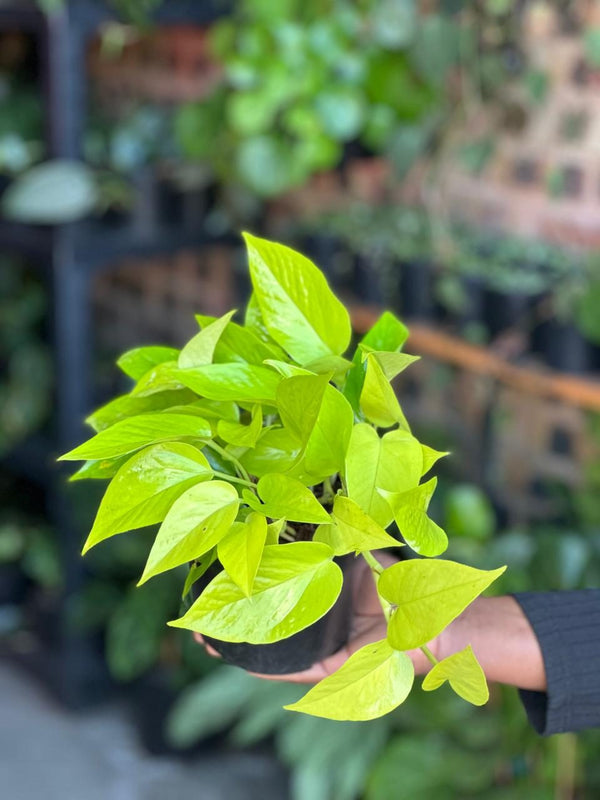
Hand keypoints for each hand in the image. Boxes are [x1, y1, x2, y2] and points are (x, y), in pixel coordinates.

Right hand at [195, 555, 546, 690]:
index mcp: (322, 590)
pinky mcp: (325, 669)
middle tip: (196, 604)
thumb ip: (334, 529)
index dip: (246, 578)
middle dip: (229, 612)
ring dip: (233, 639)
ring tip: (201, 630)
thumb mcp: (359, 546)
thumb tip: (302, 498)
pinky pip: (284, 668)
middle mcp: (315, 619)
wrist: (434, 615)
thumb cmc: (402, 578)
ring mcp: (318, 645)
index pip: (277, 585)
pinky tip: (228, 651)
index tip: (216, 565)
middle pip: (264, 617)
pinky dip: (256, 662)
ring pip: (266, 645)